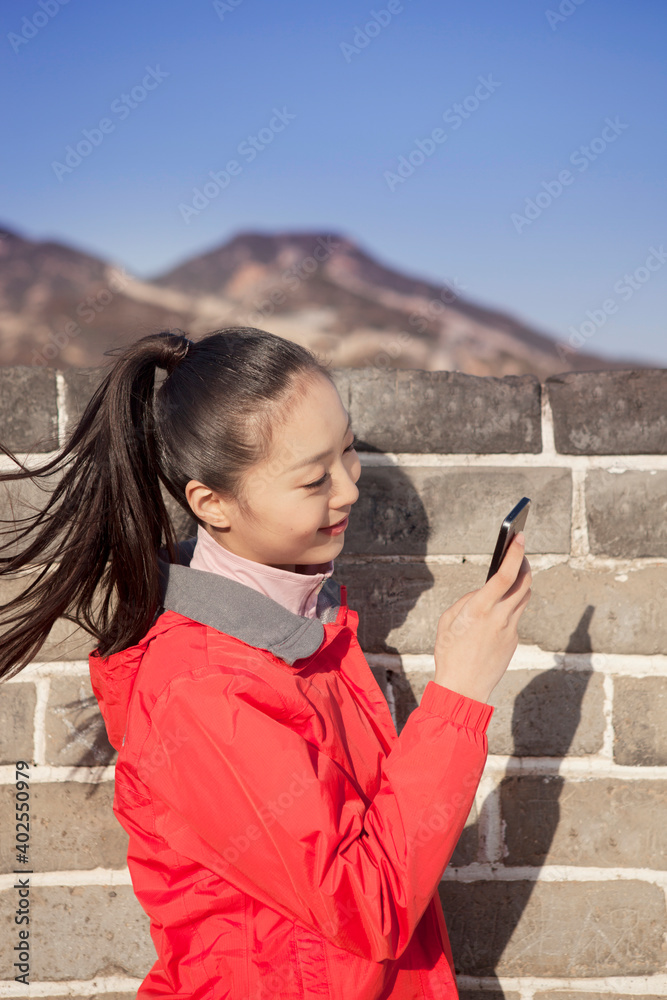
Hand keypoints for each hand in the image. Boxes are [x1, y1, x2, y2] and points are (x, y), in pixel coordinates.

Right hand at [432, 533, 531, 703]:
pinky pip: (516, 615)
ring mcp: (510, 629)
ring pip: (524, 597)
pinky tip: (501, 605)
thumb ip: (467, 601)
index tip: (519, 537)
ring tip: (515, 572)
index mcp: (480, 609)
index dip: (515, 553)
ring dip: (522, 581)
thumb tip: (484, 592)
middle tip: (519, 551)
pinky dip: (511, 604)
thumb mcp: (448, 621)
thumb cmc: (449, 653)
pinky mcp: (513, 640)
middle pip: (524, 582)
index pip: (505, 575)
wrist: (464, 688)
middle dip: (524, 563)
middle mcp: (500, 617)